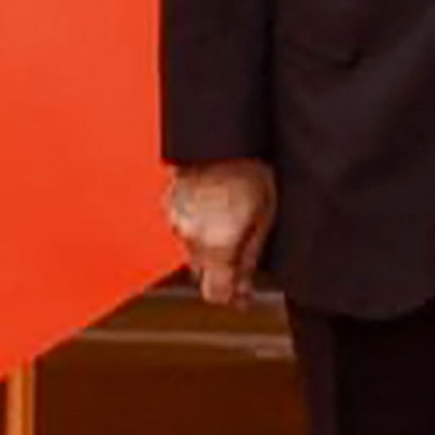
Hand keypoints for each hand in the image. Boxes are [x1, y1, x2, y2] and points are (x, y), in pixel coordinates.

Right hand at [165, 159, 277, 307]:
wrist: (223, 136)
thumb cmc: (249, 169)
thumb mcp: (265, 218)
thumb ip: (251, 256)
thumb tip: (246, 284)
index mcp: (215, 244)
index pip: (215, 294)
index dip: (230, 298)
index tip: (243, 295)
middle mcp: (190, 236)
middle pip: (202, 272)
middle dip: (221, 268)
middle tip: (243, 253)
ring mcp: (176, 218)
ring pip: (192, 248)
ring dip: (209, 244)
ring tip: (231, 219)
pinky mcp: (169, 202)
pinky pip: (183, 225)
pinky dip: (197, 223)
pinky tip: (215, 206)